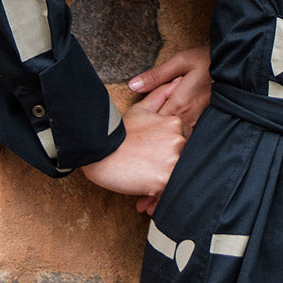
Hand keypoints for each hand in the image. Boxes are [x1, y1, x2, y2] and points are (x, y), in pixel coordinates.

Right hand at [81, 97, 185, 214]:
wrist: (98, 151)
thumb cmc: (119, 132)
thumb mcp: (141, 110)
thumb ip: (161, 95)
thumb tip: (178, 81)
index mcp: (175, 124)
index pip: (184, 142)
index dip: (172, 153)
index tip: (157, 159)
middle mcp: (178, 141)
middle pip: (184, 160)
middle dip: (170, 169)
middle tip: (151, 177)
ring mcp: (173, 160)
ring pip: (179, 177)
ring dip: (167, 185)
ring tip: (146, 189)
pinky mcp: (164, 180)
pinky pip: (170, 192)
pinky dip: (159, 199)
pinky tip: (146, 201)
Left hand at [128, 44, 211, 138]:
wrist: (235, 66)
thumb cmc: (207, 60)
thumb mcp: (180, 61)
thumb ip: (156, 76)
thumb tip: (133, 85)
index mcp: (179, 102)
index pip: (154, 122)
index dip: (142, 125)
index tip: (135, 124)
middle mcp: (189, 116)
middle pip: (165, 133)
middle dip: (153, 133)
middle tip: (143, 132)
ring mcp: (198, 121)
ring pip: (178, 137)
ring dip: (166, 135)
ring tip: (157, 134)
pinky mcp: (205, 121)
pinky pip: (189, 135)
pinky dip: (180, 135)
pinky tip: (175, 132)